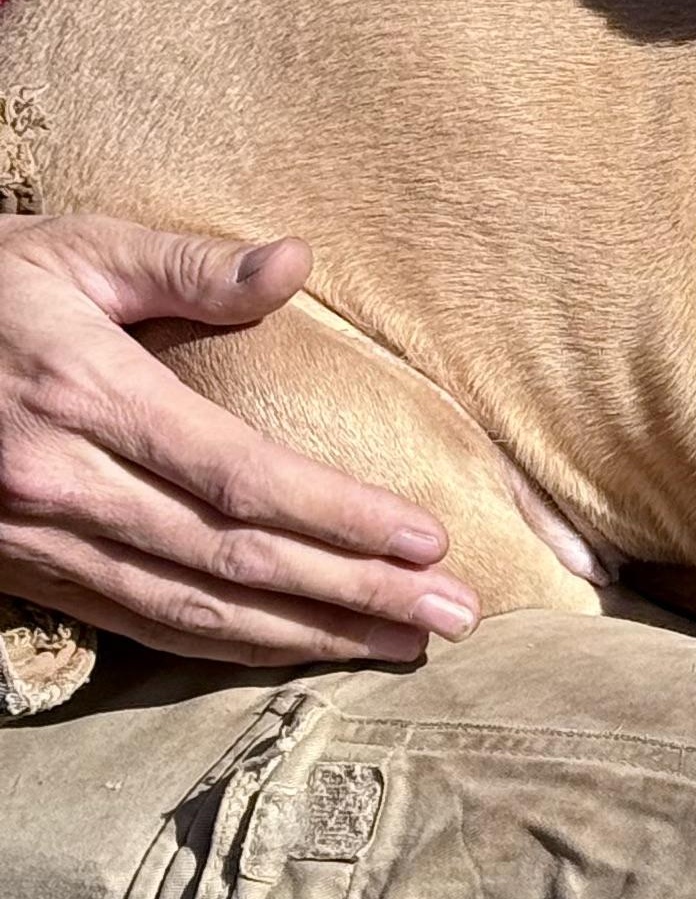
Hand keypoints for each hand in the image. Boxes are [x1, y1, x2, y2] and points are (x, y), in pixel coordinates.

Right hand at [0, 215, 479, 664]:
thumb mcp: (82, 249)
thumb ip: (190, 264)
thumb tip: (294, 259)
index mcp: (86, 395)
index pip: (239, 475)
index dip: (338, 516)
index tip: (426, 540)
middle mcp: (59, 482)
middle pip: (232, 557)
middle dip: (350, 594)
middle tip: (450, 616)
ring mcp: (35, 540)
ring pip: (189, 609)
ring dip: (303, 635)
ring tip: (401, 645)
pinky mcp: (24, 571)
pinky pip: (138, 622)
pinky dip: (225, 646)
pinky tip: (298, 649)